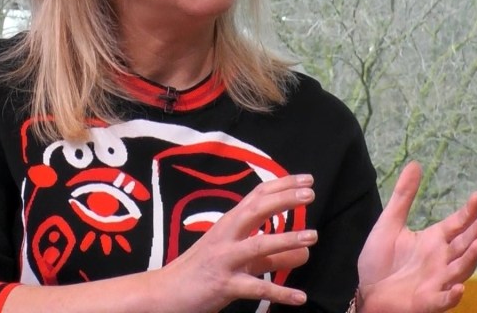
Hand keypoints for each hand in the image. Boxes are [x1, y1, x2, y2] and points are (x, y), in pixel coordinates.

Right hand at [152, 174, 318, 312]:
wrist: (164, 294)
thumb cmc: (201, 271)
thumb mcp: (238, 259)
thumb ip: (271, 256)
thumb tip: (304, 252)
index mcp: (229, 225)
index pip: (257, 197)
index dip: (282, 186)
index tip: (306, 180)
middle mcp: (226, 236)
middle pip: (256, 210)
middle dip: (284, 200)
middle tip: (310, 194)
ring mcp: (224, 260)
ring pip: (258, 245)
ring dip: (286, 239)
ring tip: (312, 236)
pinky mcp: (223, 285)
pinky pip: (255, 288)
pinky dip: (279, 292)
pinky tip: (299, 297)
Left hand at [356, 162, 476, 312]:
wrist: (366, 290)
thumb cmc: (380, 260)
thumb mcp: (389, 223)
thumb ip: (403, 196)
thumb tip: (415, 164)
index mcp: (434, 240)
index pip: (457, 224)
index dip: (467, 212)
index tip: (476, 197)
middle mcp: (441, 260)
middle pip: (463, 245)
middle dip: (475, 233)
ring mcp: (437, 281)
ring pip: (459, 270)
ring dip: (470, 259)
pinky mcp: (427, 301)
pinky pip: (443, 299)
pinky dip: (451, 295)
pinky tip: (458, 288)